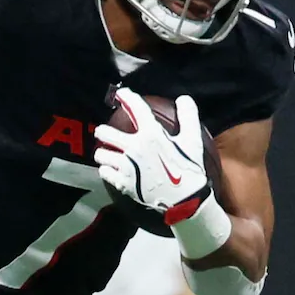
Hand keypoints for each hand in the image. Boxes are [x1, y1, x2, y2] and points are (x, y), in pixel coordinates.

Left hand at [94, 89, 210, 222]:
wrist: (185, 200)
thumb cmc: (189, 169)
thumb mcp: (192, 140)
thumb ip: (188, 116)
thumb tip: (183, 99)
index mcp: (151, 135)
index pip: (136, 108)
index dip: (127, 97)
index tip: (121, 94)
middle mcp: (134, 148)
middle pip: (105, 132)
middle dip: (103, 131)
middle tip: (105, 132)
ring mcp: (126, 167)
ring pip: (101, 154)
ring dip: (103, 152)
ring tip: (107, 153)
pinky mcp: (123, 182)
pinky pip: (105, 172)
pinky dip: (106, 170)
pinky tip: (111, 170)